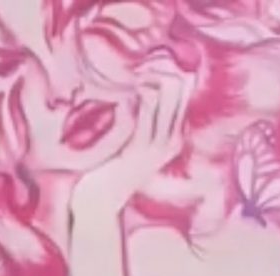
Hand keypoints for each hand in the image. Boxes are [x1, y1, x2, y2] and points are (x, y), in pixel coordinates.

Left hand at [72, 64, 189, 216]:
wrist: (96, 206)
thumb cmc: (107, 173)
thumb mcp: (129, 143)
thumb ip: (139, 122)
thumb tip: (138, 93)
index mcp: (172, 136)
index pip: (183, 93)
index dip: (168, 71)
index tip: (147, 64)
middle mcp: (171, 140)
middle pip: (180, 90)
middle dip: (161, 70)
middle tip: (140, 65)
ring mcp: (157, 146)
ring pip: (165, 98)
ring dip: (148, 80)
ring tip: (134, 74)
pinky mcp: (139, 151)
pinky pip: (144, 115)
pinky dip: (136, 100)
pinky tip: (127, 95)